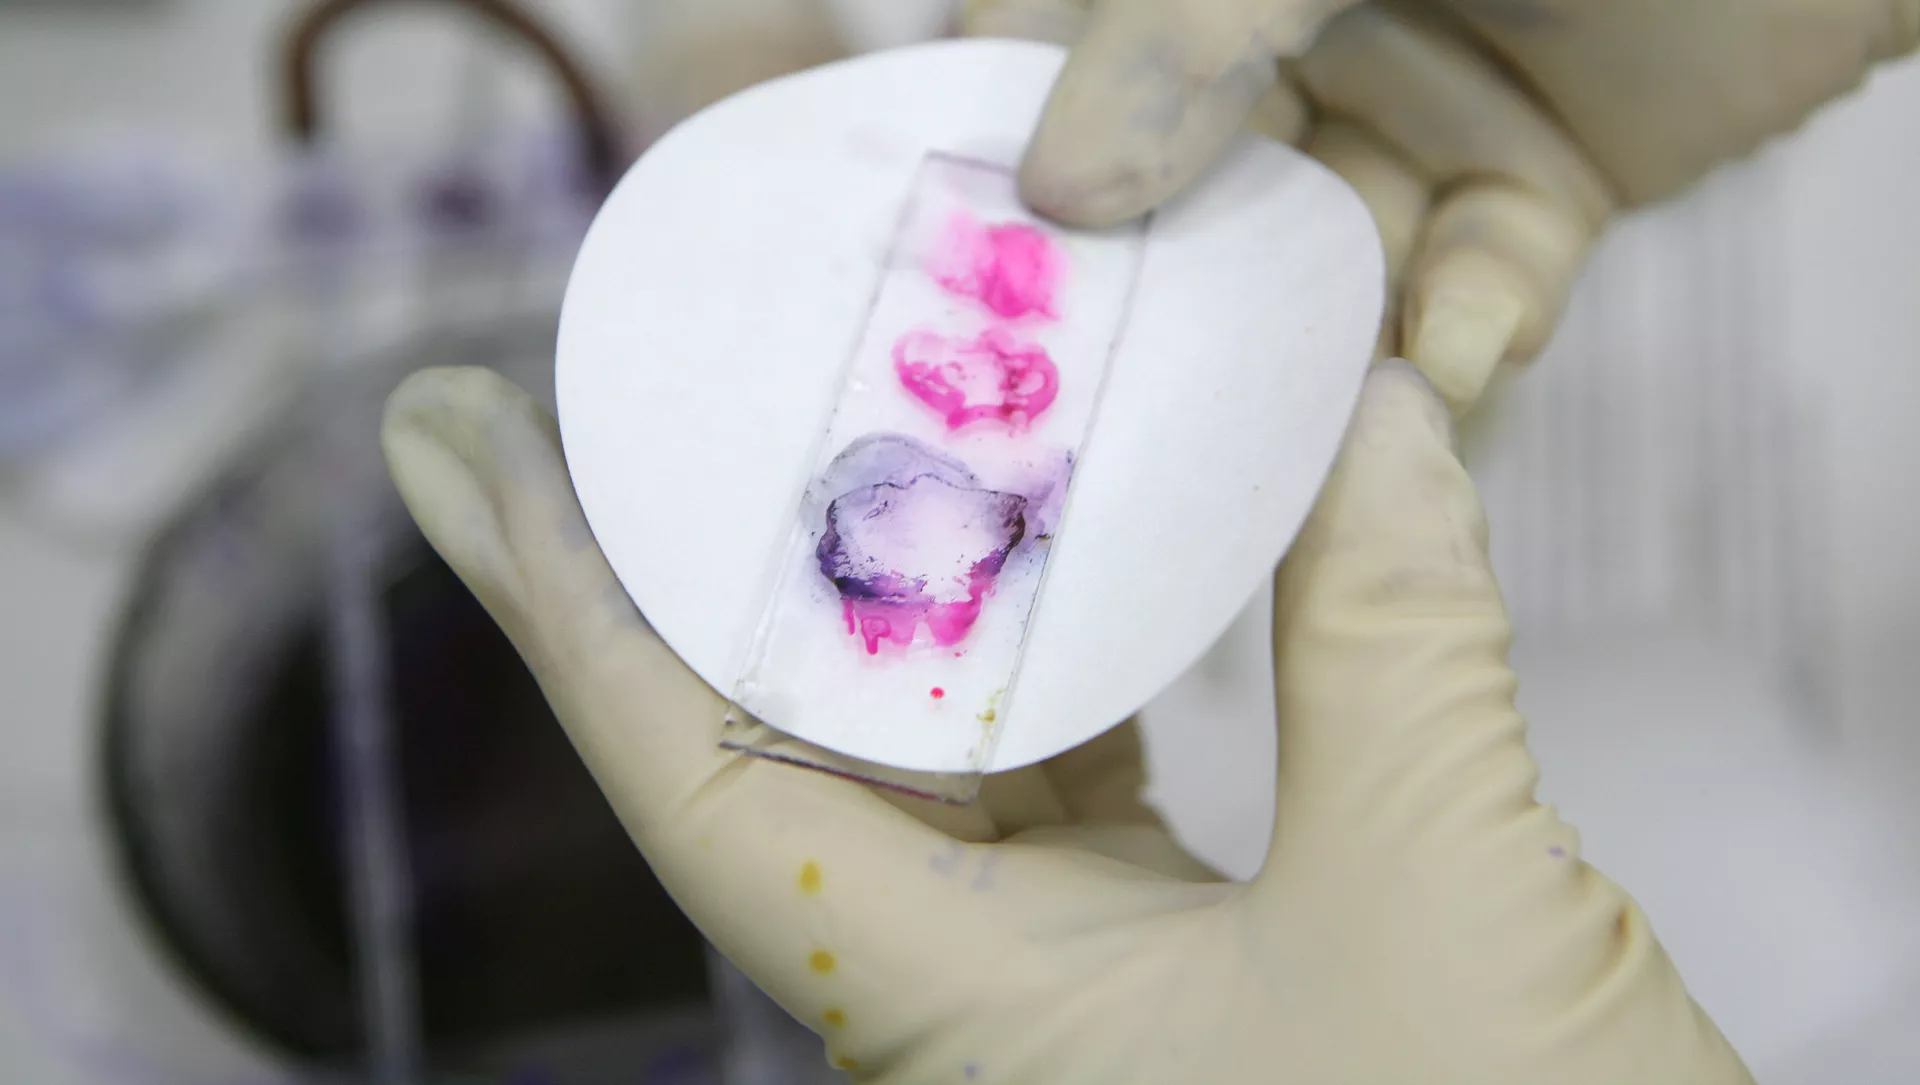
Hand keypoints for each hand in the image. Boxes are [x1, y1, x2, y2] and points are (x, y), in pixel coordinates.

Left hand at [382, 361, 1750, 1082]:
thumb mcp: (1445, 898)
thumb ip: (1390, 640)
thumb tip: (1361, 410)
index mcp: (954, 1012)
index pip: (695, 785)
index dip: (565, 608)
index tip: (459, 448)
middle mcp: (967, 997)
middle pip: (779, 747)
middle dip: (709, 564)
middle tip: (671, 383)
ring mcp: (1063, 986)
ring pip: (925, 758)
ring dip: (903, 597)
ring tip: (869, 429)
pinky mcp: (1167, 969)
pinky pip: (1054, 785)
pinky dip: (1059, 656)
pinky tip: (1075, 550)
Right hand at [963, 0, 1918, 410]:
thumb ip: (1191, 33)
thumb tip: (1054, 188)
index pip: (1069, 39)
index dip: (1006, 144)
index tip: (956, 265)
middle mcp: (1300, 28)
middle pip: (1190, 178)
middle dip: (1167, 284)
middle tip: (1112, 399)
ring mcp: (1416, 106)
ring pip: (1327, 252)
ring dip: (1321, 332)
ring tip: (1300, 412)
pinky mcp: (1529, 185)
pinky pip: (1471, 277)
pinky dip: (1466, 323)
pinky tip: (1464, 345)